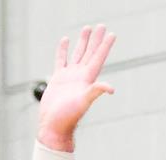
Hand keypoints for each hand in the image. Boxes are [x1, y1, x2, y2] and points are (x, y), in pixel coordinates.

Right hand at [37, 24, 117, 151]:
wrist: (54, 126)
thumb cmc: (68, 117)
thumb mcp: (83, 102)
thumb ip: (95, 91)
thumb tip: (111, 89)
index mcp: (88, 79)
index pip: (99, 58)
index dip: (105, 46)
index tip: (112, 34)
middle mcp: (80, 76)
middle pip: (90, 53)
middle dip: (95, 39)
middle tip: (101, 25)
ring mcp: (69, 77)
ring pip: (78, 54)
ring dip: (83, 42)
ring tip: (87, 28)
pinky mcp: (58, 79)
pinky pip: (61, 60)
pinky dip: (63, 50)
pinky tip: (65, 40)